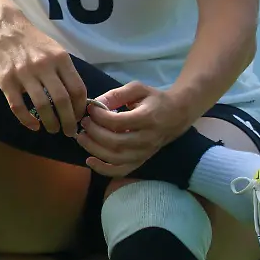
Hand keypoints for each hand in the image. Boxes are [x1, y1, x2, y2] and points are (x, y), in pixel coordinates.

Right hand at [0, 11, 87, 136]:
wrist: (3, 26)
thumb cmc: (32, 40)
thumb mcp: (55, 49)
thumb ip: (65, 70)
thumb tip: (77, 97)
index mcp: (60, 58)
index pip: (77, 89)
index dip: (80, 107)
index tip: (78, 117)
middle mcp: (44, 66)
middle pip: (62, 101)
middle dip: (68, 121)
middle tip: (69, 131)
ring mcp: (23, 74)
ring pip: (42, 106)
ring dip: (50, 123)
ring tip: (53, 129)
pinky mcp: (6, 81)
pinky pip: (18, 107)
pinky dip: (27, 120)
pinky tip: (34, 126)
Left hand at [75, 82, 191, 176]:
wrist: (177, 114)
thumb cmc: (155, 99)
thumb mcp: (138, 89)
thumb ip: (116, 94)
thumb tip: (94, 103)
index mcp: (147, 118)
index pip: (118, 122)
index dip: (100, 116)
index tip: (90, 109)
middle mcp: (147, 139)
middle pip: (115, 142)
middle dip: (94, 133)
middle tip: (84, 122)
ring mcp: (145, 153)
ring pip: (116, 158)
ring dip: (94, 149)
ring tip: (81, 137)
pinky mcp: (141, 161)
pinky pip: (121, 170)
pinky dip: (104, 169)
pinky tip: (89, 160)